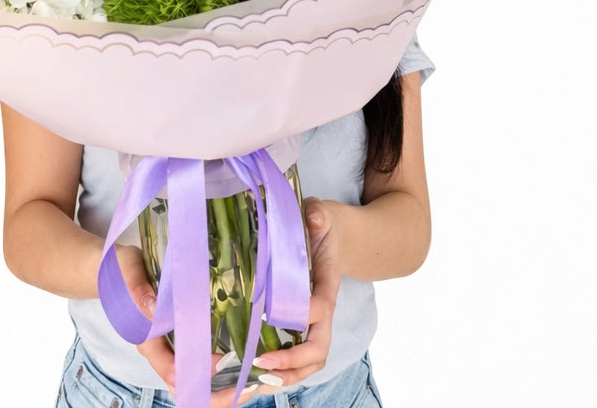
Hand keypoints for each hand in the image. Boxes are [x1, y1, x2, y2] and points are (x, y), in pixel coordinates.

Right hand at [117, 244, 262, 405]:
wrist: (117, 270)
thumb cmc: (122, 270)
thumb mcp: (129, 272)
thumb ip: (138, 289)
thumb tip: (152, 308)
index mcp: (146, 339)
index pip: (172, 368)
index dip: (198, 370)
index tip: (223, 360)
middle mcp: (157, 350)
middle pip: (184, 386)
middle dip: (214, 393)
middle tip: (246, 387)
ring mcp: (167, 348)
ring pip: (191, 380)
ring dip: (218, 385)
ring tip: (248, 381)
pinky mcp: (175, 339)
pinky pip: (195, 362)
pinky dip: (215, 369)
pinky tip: (238, 362)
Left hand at [248, 197, 341, 388]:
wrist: (339, 236)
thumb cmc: (326, 226)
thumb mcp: (323, 213)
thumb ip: (319, 215)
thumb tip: (314, 216)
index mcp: (327, 282)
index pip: (320, 306)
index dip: (303, 315)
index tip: (274, 317)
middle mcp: (324, 307)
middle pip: (319, 347)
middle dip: (294, 362)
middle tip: (262, 364)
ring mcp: (316, 320)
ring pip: (311, 360)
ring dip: (287, 376)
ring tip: (257, 382)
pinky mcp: (305, 323)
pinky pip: (298, 354)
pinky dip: (282, 371)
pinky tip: (257, 377)